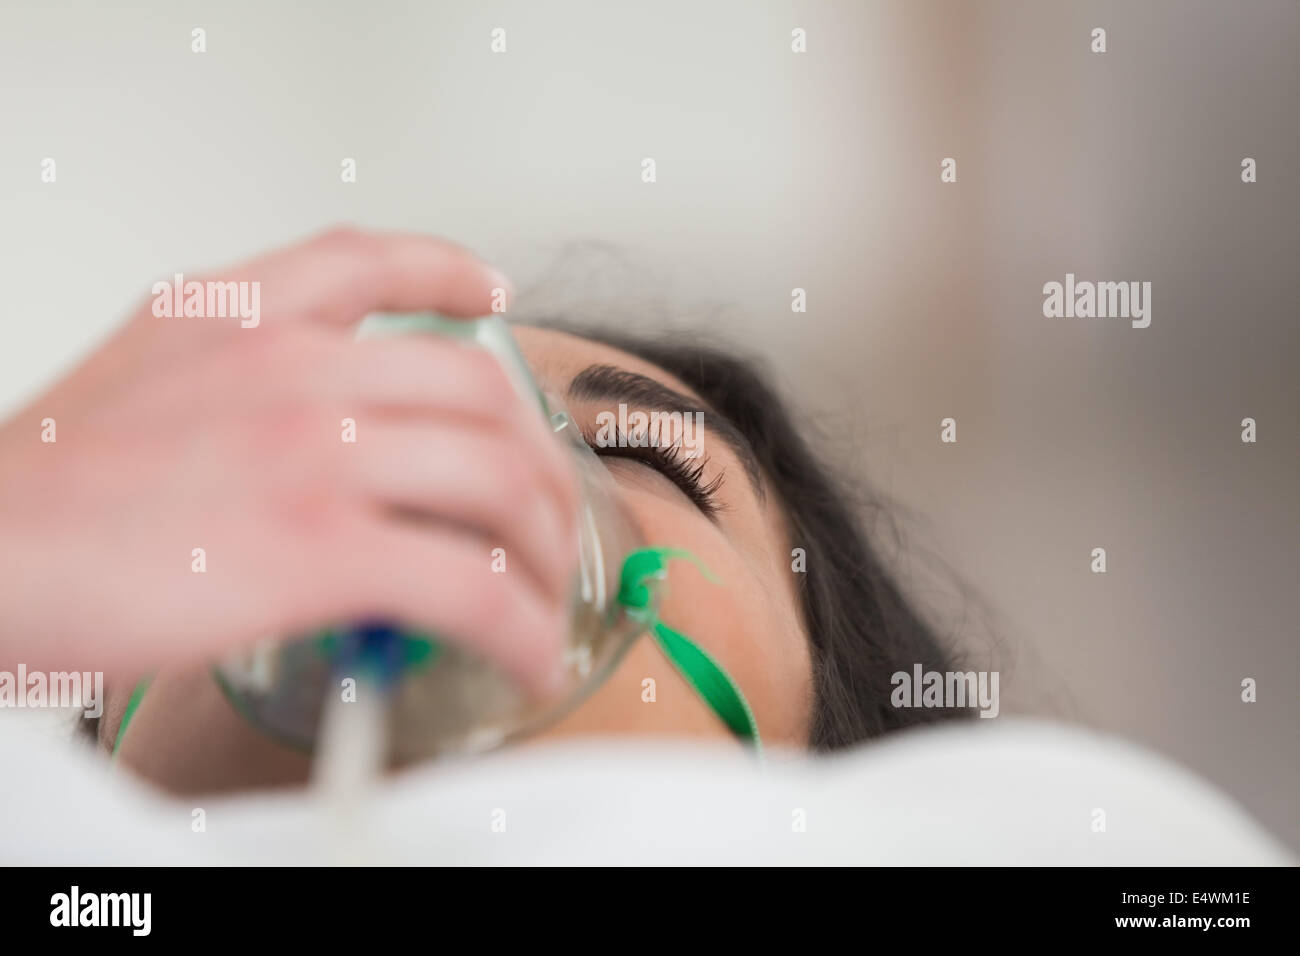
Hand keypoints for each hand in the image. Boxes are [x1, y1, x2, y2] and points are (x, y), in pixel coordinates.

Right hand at [0, 228, 578, 694]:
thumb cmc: (41, 494)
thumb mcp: (137, 380)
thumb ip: (235, 378)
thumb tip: (321, 433)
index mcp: (238, 317)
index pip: (371, 259)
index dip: (448, 271)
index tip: (490, 292)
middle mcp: (292, 367)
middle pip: (479, 392)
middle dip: (538, 462)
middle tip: (547, 513)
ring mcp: (315, 453)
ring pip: (499, 480)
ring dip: (548, 549)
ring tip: (550, 594)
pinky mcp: (321, 550)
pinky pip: (472, 586)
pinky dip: (523, 626)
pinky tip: (529, 652)